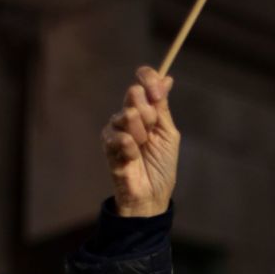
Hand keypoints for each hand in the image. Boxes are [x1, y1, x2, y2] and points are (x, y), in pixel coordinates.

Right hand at [102, 66, 179, 216]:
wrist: (151, 194)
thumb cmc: (161, 166)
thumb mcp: (168, 134)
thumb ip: (163, 107)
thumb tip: (167, 79)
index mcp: (147, 109)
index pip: (143, 81)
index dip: (149, 79)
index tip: (158, 92)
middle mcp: (129, 114)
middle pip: (134, 93)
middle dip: (149, 113)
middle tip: (152, 131)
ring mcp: (116, 128)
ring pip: (128, 114)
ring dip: (141, 133)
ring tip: (142, 148)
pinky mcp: (107, 143)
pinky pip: (119, 135)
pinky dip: (131, 147)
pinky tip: (133, 158)